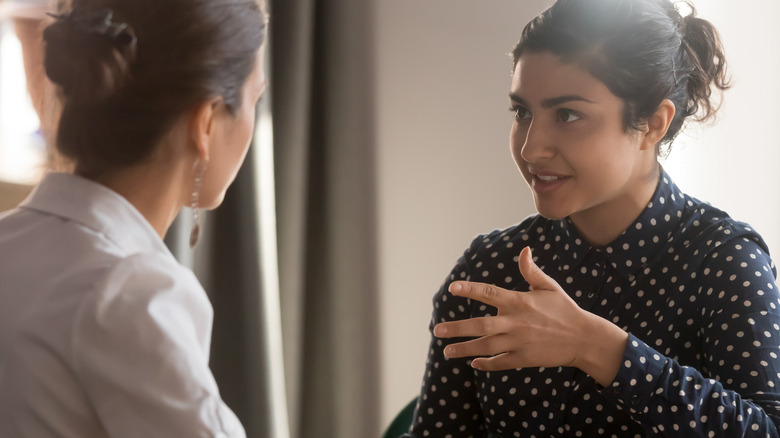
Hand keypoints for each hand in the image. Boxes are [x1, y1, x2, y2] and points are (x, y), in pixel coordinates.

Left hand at [433, 247, 627, 385]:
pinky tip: (473, 362)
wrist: (583, 339)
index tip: (452, 288)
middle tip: (437, 330)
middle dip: (457, 328)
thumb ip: (531, 270)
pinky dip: (486, 364)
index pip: (489, 293)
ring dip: (465, 349)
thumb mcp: (549, 287)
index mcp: (519, 301)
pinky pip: (500, 362)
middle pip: (481, 325)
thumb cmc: (564, 309)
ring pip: (486, 347)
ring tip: (447, 351)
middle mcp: (516, 323)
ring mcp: (519, 343)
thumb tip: (524, 250)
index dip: (470, 290)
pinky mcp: (524, 359)